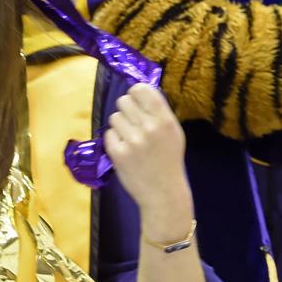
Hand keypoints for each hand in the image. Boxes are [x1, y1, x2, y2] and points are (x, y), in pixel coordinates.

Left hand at [104, 84, 192, 223]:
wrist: (163, 192)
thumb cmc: (168, 160)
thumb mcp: (173, 133)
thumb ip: (159, 112)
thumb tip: (139, 90)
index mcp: (165, 120)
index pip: (142, 89)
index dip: (135, 92)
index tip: (136, 100)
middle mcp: (149, 127)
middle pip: (123, 101)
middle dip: (126, 110)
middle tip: (132, 122)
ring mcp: (132, 140)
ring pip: (114, 117)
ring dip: (119, 126)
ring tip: (130, 139)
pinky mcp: (118, 153)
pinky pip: (108, 134)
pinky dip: (114, 140)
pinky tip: (125, 150)